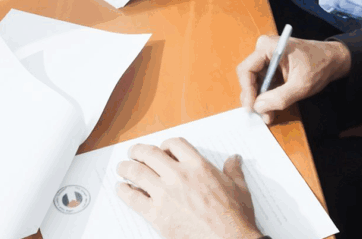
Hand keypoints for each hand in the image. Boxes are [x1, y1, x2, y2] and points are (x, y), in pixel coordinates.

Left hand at [117, 138, 261, 238]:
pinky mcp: (156, 214)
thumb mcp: (239, 188)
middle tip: (133, 153)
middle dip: (138, 151)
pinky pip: (133, 198)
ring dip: (125, 168)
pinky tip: (122, 189)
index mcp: (198, 166)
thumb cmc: (235, 218)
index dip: (164, 145)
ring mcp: (165, 194)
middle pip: (149, 154)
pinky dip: (124, 191)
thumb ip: (233, 170)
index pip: (174, 144)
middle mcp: (179, 176)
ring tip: (122, 168)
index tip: (160, 150)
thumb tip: (234, 159)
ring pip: (136, 172)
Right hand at [237, 36, 351, 123]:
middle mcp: (264, 50)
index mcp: (269, 47)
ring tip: (268, 114)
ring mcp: (268, 57)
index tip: (252, 107)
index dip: (247, 90)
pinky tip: (272, 107)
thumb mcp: (301, 85)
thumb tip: (259, 107)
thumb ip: (280, 97)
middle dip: (254, 97)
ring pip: (255, 81)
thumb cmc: (319, 66)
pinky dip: (267, 95)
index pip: (247, 69)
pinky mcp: (272, 66)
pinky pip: (264, 82)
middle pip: (249, 76)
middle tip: (262, 114)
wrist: (333, 60)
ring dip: (261, 99)